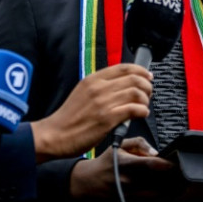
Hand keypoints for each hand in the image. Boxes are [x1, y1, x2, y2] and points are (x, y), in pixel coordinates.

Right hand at [31, 63, 152, 161]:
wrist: (55, 135)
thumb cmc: (68, 118)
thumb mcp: (82, 92)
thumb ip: (99, 87)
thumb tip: (120, 86)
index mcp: (93, 79)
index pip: (124, 67)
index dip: (141, 71)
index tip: (147, 77)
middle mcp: (99, 88)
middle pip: (134, 78)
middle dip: (147, 86)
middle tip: (147, 94)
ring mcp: (103, 103)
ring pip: (136, 93)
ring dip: (145, 100)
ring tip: (143, 107)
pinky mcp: (107, 119)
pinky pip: (134, 109)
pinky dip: (143, 111)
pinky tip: (140, 115)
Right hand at [69, 137, 173, 201]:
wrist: (88, 183)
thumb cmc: (106, 163)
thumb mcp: (118, 145)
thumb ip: (139, 143)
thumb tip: (156, 152)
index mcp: (124, 164)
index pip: (150, 165)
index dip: (167, 164)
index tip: (177, 163)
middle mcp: (127, 182)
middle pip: (159, 183)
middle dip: (175, 179)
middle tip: (183, 174)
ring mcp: (130, 197)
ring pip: (160, 198)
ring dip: (173, 192)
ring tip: (180, 184)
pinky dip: (165, 201)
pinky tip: (168, 194)